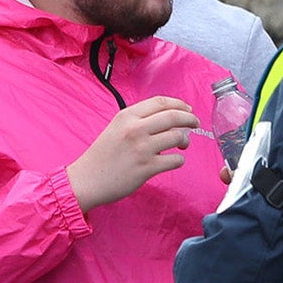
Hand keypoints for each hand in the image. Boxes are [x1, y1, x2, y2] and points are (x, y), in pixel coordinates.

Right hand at [66, 98, 199, 211]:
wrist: (87, 179)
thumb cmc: (102, 155)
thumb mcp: (116, 128)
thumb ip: (138, 120)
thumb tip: (167, 118)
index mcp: (127, 116)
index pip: (160, 102)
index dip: (179, 104)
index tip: (187, 109)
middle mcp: (135, 129)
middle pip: (174, 116)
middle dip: (190, 119)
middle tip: (195, 123)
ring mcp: (142, 148)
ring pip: (177, 137)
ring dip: (186, 140)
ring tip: (183, 145)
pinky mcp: (147, 168)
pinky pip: (175, 160)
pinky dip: (179, 160)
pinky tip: (173, 160)